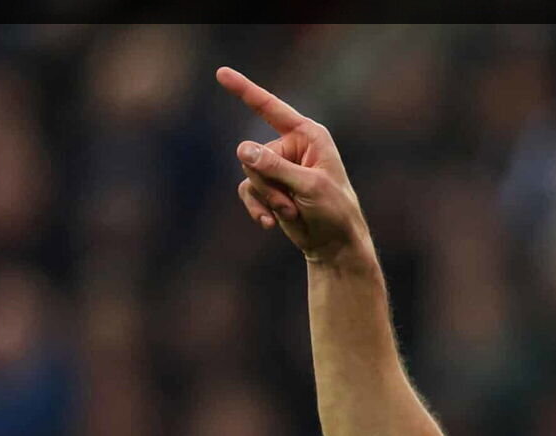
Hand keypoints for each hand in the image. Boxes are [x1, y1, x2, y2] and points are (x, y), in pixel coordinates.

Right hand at [216, 66, 369, 262]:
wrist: (334, 243)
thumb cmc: (334, 210)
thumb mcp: (309, 186)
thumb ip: (275, 167)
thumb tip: (241, 149)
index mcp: (308, 135)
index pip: (271, 108)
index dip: (245, 90)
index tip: (221, 73)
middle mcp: (290, 146)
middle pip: (253, 153)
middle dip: (268, 183)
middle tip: (293, 202)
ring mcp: (277, 167)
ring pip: (249, 174)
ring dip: (267, 198)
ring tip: (291, 212)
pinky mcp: (268, 187)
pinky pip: (247, 190)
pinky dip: (257, 207)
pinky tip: (270, 224)